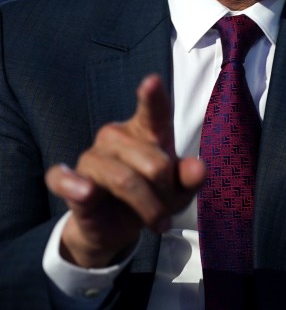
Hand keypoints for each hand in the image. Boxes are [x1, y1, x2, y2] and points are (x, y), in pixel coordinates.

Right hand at [45, 74, 205, 267]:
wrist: (118, 228)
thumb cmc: (153, 197)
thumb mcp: (179, 191)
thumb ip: (190, 178)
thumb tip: (198, 168)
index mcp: (147, 130)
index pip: (153, 110)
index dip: (153, 96)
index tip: (152, 81)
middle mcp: (116, 136)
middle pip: (153, 163)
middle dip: (167, 194)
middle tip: (169, 212)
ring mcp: (91, 156)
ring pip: (123, 180)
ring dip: (147, 208)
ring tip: (157, 222)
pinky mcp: (69, 180)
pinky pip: (63, 179)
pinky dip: (74, 185)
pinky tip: (86, 191)